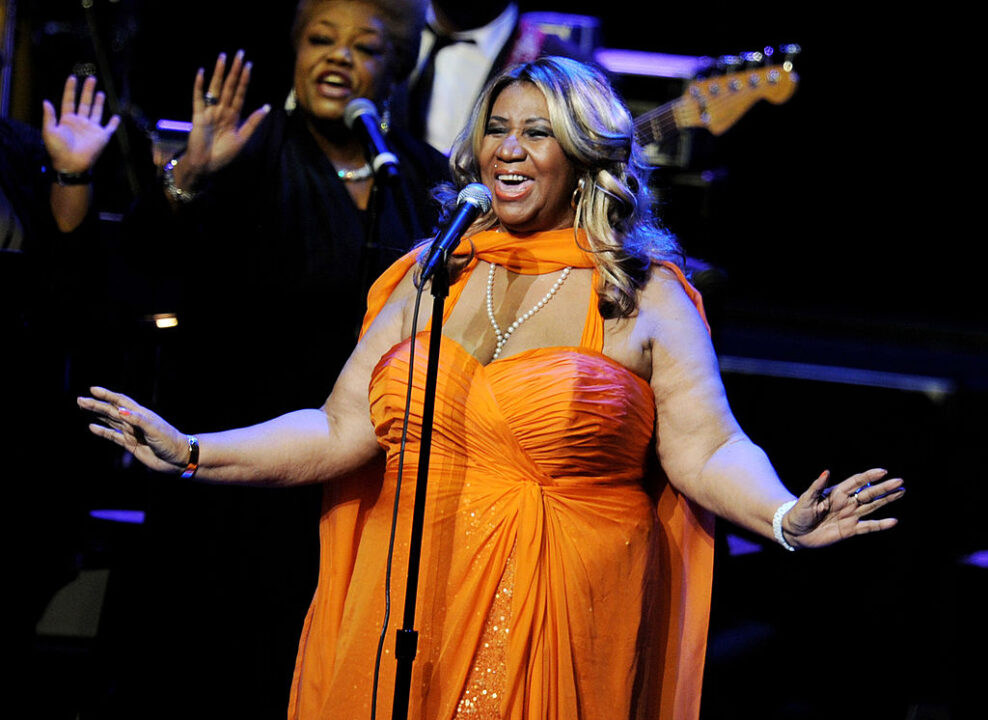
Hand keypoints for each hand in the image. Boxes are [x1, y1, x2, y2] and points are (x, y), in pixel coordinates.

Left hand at [41, 75, 119, 172]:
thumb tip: (46, 101)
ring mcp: (91, 129)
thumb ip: (49, 116)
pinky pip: (109, 128)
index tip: (72, 78)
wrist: (71, 164)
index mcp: (67, 119)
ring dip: (98, 102)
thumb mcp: (49, 131)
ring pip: (96, 112)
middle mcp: (80, 122)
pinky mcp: (102, 137)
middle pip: (85, 102)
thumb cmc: (58, 149)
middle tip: (91, 79)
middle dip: (87, 90)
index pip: (69, 101)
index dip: (70, 89)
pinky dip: (114, 123)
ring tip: (100, 92)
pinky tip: (116, 117)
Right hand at [77, 386, 189, 474]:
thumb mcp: (155, 430)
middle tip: (80, 400)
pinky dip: (103, 431)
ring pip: (111, 420)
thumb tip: (120, 411)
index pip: (121, 401)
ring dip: (97, 414)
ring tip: (84, 407)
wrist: (178, 458)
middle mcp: (135, 421)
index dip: (107, 395)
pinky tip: (92, 427)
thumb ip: (138, 420)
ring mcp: (132, 432)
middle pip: (112, 410)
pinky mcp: (131, 444)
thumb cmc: (170, 441)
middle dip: (96, 405)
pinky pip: (113, 436)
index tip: (92, 390)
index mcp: (141, 414)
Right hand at [180, 50, 270, 184]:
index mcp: (233, 116)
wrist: (206, 166)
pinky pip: (198, 98)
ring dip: (219, 73)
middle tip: (239, 54)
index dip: (244, 80)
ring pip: (215, 88)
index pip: (240, 93)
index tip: (249, 65)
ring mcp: (209, 111)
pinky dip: (199, 86)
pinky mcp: (198, 116)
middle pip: (229, 87)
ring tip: (223, 57)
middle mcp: (221, 110)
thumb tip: (267, 108)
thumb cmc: (223, 155)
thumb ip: (253, 123)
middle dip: (234, 71)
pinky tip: (202, 72)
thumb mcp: (242, 139)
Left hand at [783, 468, 904, 548]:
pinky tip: (893, 521)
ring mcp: (849, 516)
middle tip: (899, 482)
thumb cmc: (798, 513)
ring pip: (872, 507)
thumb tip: (826, 472)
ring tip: (901, 493)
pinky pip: (868, 527)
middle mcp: (846, 503)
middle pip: (868, 493)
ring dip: (886, 500)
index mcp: (836, 493)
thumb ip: (817, 486)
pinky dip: (880, 525)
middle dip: (883, 487)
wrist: (795, 532)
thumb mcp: (806, 499)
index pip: (856, 482)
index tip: (883, 471)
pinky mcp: (849, 530)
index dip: (869, 476)